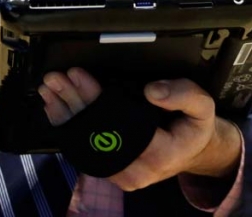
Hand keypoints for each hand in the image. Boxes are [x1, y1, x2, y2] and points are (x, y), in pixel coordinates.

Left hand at [39, 68, 242, 189]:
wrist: (192, 152)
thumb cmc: (195, 127)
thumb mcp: (203, 107)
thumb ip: (183, 95)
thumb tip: (152, 91)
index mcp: (159, 154)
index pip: (118, 125)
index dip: (95, 98)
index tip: (78, 75)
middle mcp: (136, 171)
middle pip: (95, 135)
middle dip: (73, 102)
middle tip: (54, 79)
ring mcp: (120, 175)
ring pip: (84, 145)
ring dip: (64, 115)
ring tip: (48, 90)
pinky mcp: (110, 172)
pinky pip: (85, 150)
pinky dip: (69, 126)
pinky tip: (54, 108)